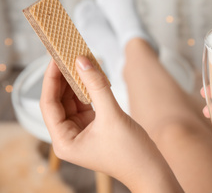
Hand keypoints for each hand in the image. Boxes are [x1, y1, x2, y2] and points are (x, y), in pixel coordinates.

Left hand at [40, 56, 181, 191]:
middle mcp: (69, 137)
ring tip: (80, 59)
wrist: (151, 169)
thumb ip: (96, 86)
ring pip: (73, 100)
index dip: (51, 79)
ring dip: (77, 81)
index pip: (49, 104)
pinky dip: (89, 88)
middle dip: (64, 77)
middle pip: (59, 100)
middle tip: (67, 52)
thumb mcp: (112, 115)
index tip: (55, 57)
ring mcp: (82, 131)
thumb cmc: (131, 152)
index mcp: (64, 141)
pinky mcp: (95, 126)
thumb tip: (82, 60)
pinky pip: (87, 102)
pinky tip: (92, 74)